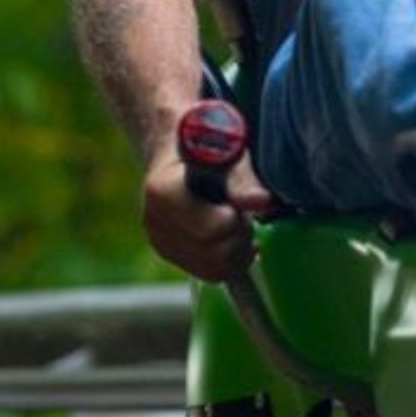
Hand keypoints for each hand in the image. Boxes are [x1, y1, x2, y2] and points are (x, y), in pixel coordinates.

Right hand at [141, 147, 273, 282]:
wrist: (178, 146)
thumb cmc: (208, 143)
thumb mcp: (227, 152)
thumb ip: (242, 179)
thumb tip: (261, 202)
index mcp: (163, 191)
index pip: (214, 229)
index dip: (234, 219)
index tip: (237, 203)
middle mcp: (154, 221)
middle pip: (216, 254)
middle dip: (239, 236)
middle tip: (244, 213)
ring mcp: (159, 240)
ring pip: (215, 270)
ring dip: (236, 250)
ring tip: (237, 222)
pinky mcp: (168, 254)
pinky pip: (209, 273)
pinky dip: (227, 259)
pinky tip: (230, 236)